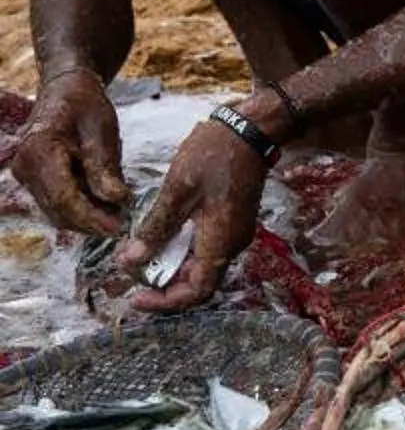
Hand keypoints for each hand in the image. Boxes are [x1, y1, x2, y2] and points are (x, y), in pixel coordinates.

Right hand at [11, 68, 128, 235]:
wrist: (64, 88)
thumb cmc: (84, 102)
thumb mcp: (102, 128)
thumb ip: (105, 166)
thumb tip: (117, 200)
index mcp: (38, 149)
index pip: (62, 195)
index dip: (90, 216)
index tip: (117, 228)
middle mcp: (25, 167)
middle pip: (58, 209)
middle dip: (91, 222)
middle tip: (123, 227)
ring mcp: (27, 177)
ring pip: (57, 211)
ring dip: (87, 219)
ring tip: (118, 217)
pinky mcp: (35, 182)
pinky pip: (57, 204)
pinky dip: (81, 209)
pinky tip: (104, 207)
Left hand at [114, 116, 266, 313]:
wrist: (250, 127)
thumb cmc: (215, 154)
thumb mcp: (178, 190)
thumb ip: (155, 228)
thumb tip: (129, 261)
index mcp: (220, 241)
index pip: (195, 292)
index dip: (164, 302)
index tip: (135, 297)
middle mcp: (231, 244)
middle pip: (196, 282)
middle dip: (161, 282)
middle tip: (129, 269)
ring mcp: (233, 232)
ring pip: (198, 265)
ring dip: (168, 263)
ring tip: (138, 250)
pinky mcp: (230, 220)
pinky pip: (203, 247)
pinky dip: (178, 248)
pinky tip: (158, 232)